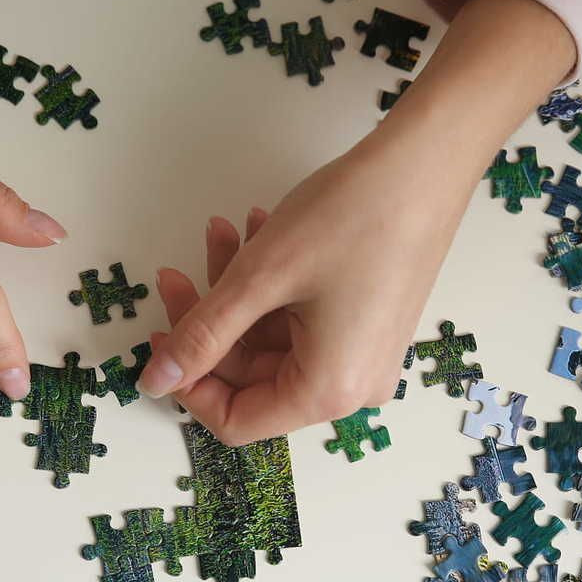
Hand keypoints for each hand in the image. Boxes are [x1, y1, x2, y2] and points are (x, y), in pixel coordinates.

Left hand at [137, 0, 574, 443]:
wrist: (427, 161)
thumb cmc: (350, 218)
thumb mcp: (259, 279)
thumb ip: (202, 336)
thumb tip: (154, 382)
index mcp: (328, 392)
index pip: (238, 419)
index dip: (189, 383)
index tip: (161, 335)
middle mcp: (352, 386)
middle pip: (251, 375)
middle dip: (210, 321)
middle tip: (177, 271)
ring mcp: (364, 354)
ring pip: (271, 338)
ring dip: (237, 290)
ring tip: (221, 231)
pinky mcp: (368, 322)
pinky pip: (300, 319)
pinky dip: (272, 283)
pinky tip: (257, 229)